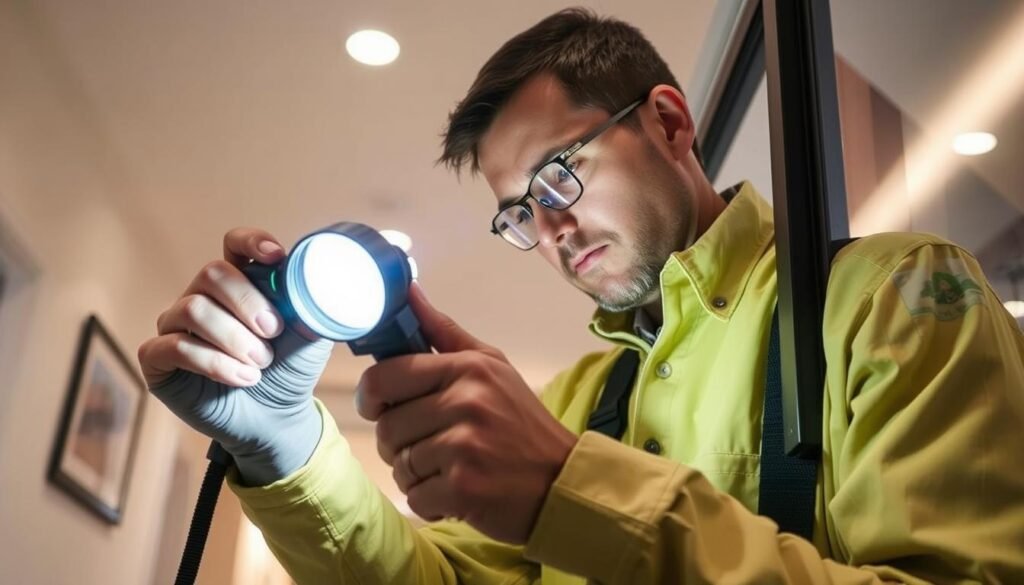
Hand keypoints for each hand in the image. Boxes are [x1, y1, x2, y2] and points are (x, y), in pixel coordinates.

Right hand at [137, 228, 332, 484]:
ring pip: (194, 309)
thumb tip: (401, 249)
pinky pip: (174, 347)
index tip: (275, 256)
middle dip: (247, 302)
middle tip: (274, 332)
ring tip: (260, 365)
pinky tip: (241, 378)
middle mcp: (204, 296)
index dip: (251, 242)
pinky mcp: (159, 359)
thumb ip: (340, 294)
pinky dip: (214, 363)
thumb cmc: (293, 369)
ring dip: (234, 338)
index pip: (235, 243)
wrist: (277, 419)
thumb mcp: (319, 330)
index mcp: (242, 280)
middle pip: (213, 274)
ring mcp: (176, 325)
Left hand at [356, 284, 577, 543]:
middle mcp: (465, 403)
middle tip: (429, 445)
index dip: (372, 395)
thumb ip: (444, 332)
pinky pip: (414, 496)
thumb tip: (407, 291)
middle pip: (387, 426)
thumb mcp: (492, 367)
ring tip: (447, 469)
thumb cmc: (521, 422)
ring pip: (399, 463)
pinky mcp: (463, 488)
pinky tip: (455, 493)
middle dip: (398, 442)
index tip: (378, 406)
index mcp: (467, 368)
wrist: (562, 480)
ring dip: (415, 473)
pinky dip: (429, 502)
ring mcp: (463, 447)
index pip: (386, 375)